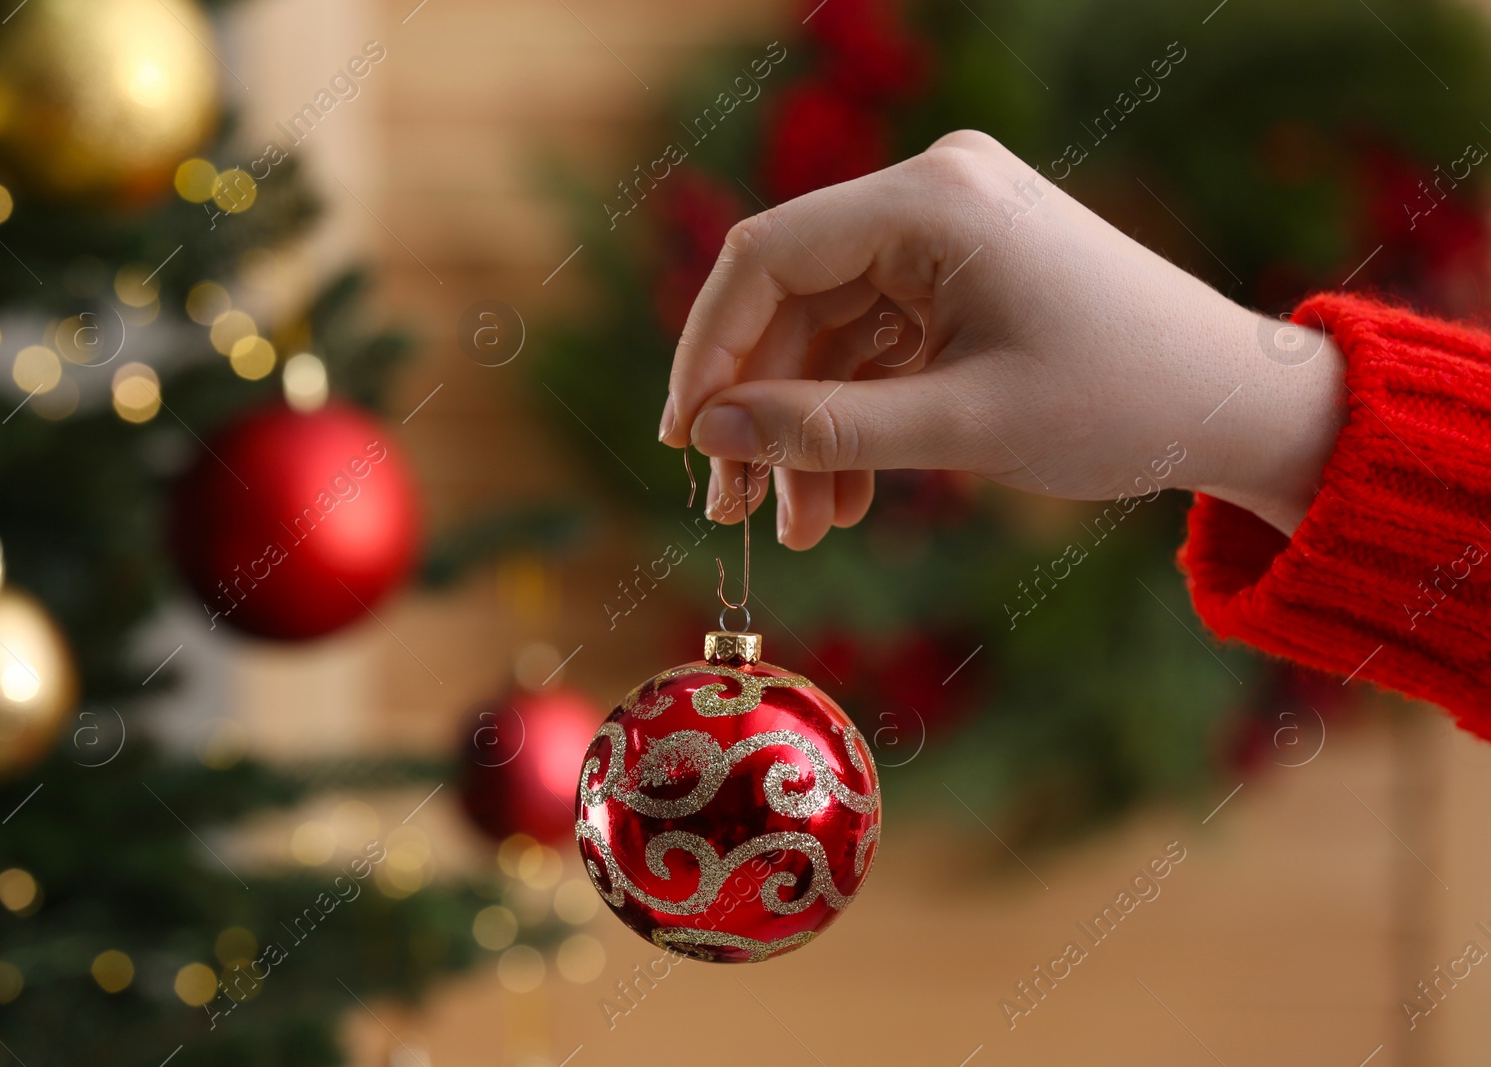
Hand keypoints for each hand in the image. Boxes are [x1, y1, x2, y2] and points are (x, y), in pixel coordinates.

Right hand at [659, 130, 1347, 546]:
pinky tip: (849, 496)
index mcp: (931, 199)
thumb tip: (710, 436)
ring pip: (828, 333)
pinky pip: (876, 345)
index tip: (684, 442)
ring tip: (805, 528)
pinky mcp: (961, 276)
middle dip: (761, 410)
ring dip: (808, 431)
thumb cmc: (1118, 402)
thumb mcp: (959, 426)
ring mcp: (947, 234)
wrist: (1232, 402)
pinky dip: (857, 418)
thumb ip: (822, 429)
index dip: (707, 352)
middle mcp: (929, 196)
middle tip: (735, 508)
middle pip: (791, 299)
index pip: (766, 257)